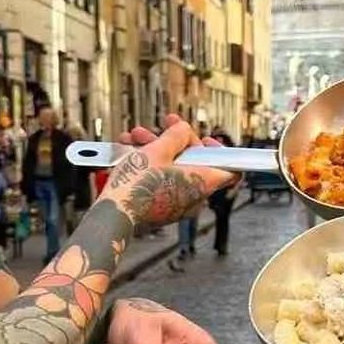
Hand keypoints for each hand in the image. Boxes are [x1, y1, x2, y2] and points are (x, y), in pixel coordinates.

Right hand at [102, 116, 233, 224]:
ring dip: (156, 150)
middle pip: (195, 163)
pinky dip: (150, 166)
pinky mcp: (161, 208)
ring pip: (174, 170)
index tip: (204, 140)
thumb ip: (177, 135)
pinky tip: (130, 152)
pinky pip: (162, 182)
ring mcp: (178, 204)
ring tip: (134, 138)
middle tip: (161, 128)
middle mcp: (195, 197)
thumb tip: (184, 130)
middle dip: (175, 142)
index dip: (221, 151)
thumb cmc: (137, 185)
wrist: (112, 215)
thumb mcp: (158, 149)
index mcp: (203, 183)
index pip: (231, 170)